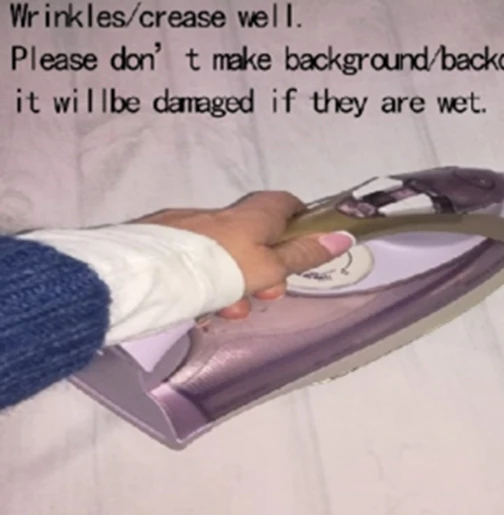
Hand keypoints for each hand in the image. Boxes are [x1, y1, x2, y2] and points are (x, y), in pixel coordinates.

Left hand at [136, 191, 353, 318]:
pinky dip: (206, 281)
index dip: (301, 223)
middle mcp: (222, 213)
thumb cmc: (222, 268)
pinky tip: (200, 306)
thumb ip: (303, 255)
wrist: (148, 273)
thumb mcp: (271, 268)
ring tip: (230, 311)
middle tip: (267, 295)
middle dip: (266, 268)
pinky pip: (196, 260)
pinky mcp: (163, 242)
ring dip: (236, 282)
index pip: (287, 203)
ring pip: (226, 254)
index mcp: (253, 214)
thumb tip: (343, 235)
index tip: (304, 249)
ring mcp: (189, 226)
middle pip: (255, 235)